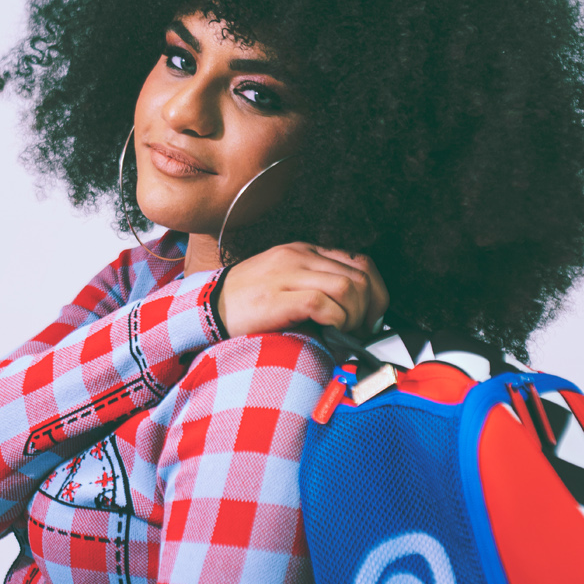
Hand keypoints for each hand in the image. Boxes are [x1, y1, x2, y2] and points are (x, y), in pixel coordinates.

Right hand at [217, 243, 388, 338]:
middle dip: (371, 308)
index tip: (372, 315)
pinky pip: (323, 304)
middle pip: (360, 276)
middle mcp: (300, 257)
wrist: (207, 306)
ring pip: (348, 288)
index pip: (360, 261)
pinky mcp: (278, 297)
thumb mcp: (286, 281)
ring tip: (347, 333)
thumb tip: (354, 307)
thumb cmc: (248, 301)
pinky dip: (336, 321)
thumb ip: (316, 284)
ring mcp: (288, 274)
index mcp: (305, 251)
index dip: (376, 291)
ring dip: (356, 316)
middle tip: (363, 330)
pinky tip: (331, 332)